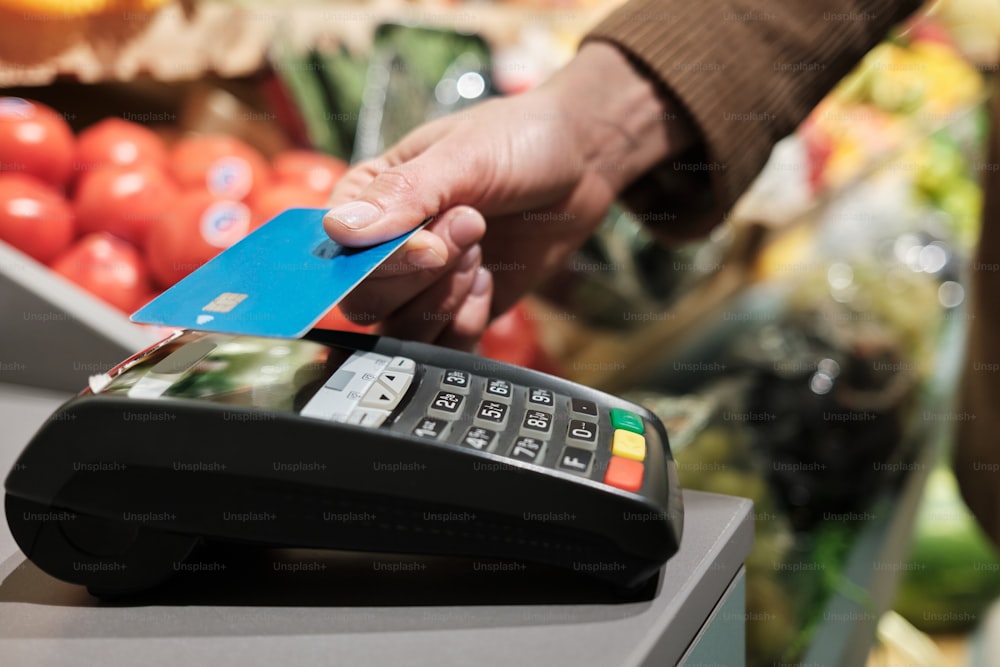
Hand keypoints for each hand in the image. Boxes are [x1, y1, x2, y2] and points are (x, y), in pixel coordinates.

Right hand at [324, 42, 693, 348]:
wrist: (581, 164)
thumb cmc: (517, 142)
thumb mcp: (463, 156)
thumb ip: (403, 194)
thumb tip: (338, 230)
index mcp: (367, 200)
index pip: (337, 255)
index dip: (378, 263)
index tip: (431, 246)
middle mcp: (383, 249)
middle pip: (365, 301)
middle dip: (424, 276)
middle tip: (473, 227)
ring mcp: (419, 286)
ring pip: (400, 331)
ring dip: (445, 298)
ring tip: (482, 251)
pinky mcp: (455, 311)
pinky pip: (442, 347)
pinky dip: (466, 320)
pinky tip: (488, 280)